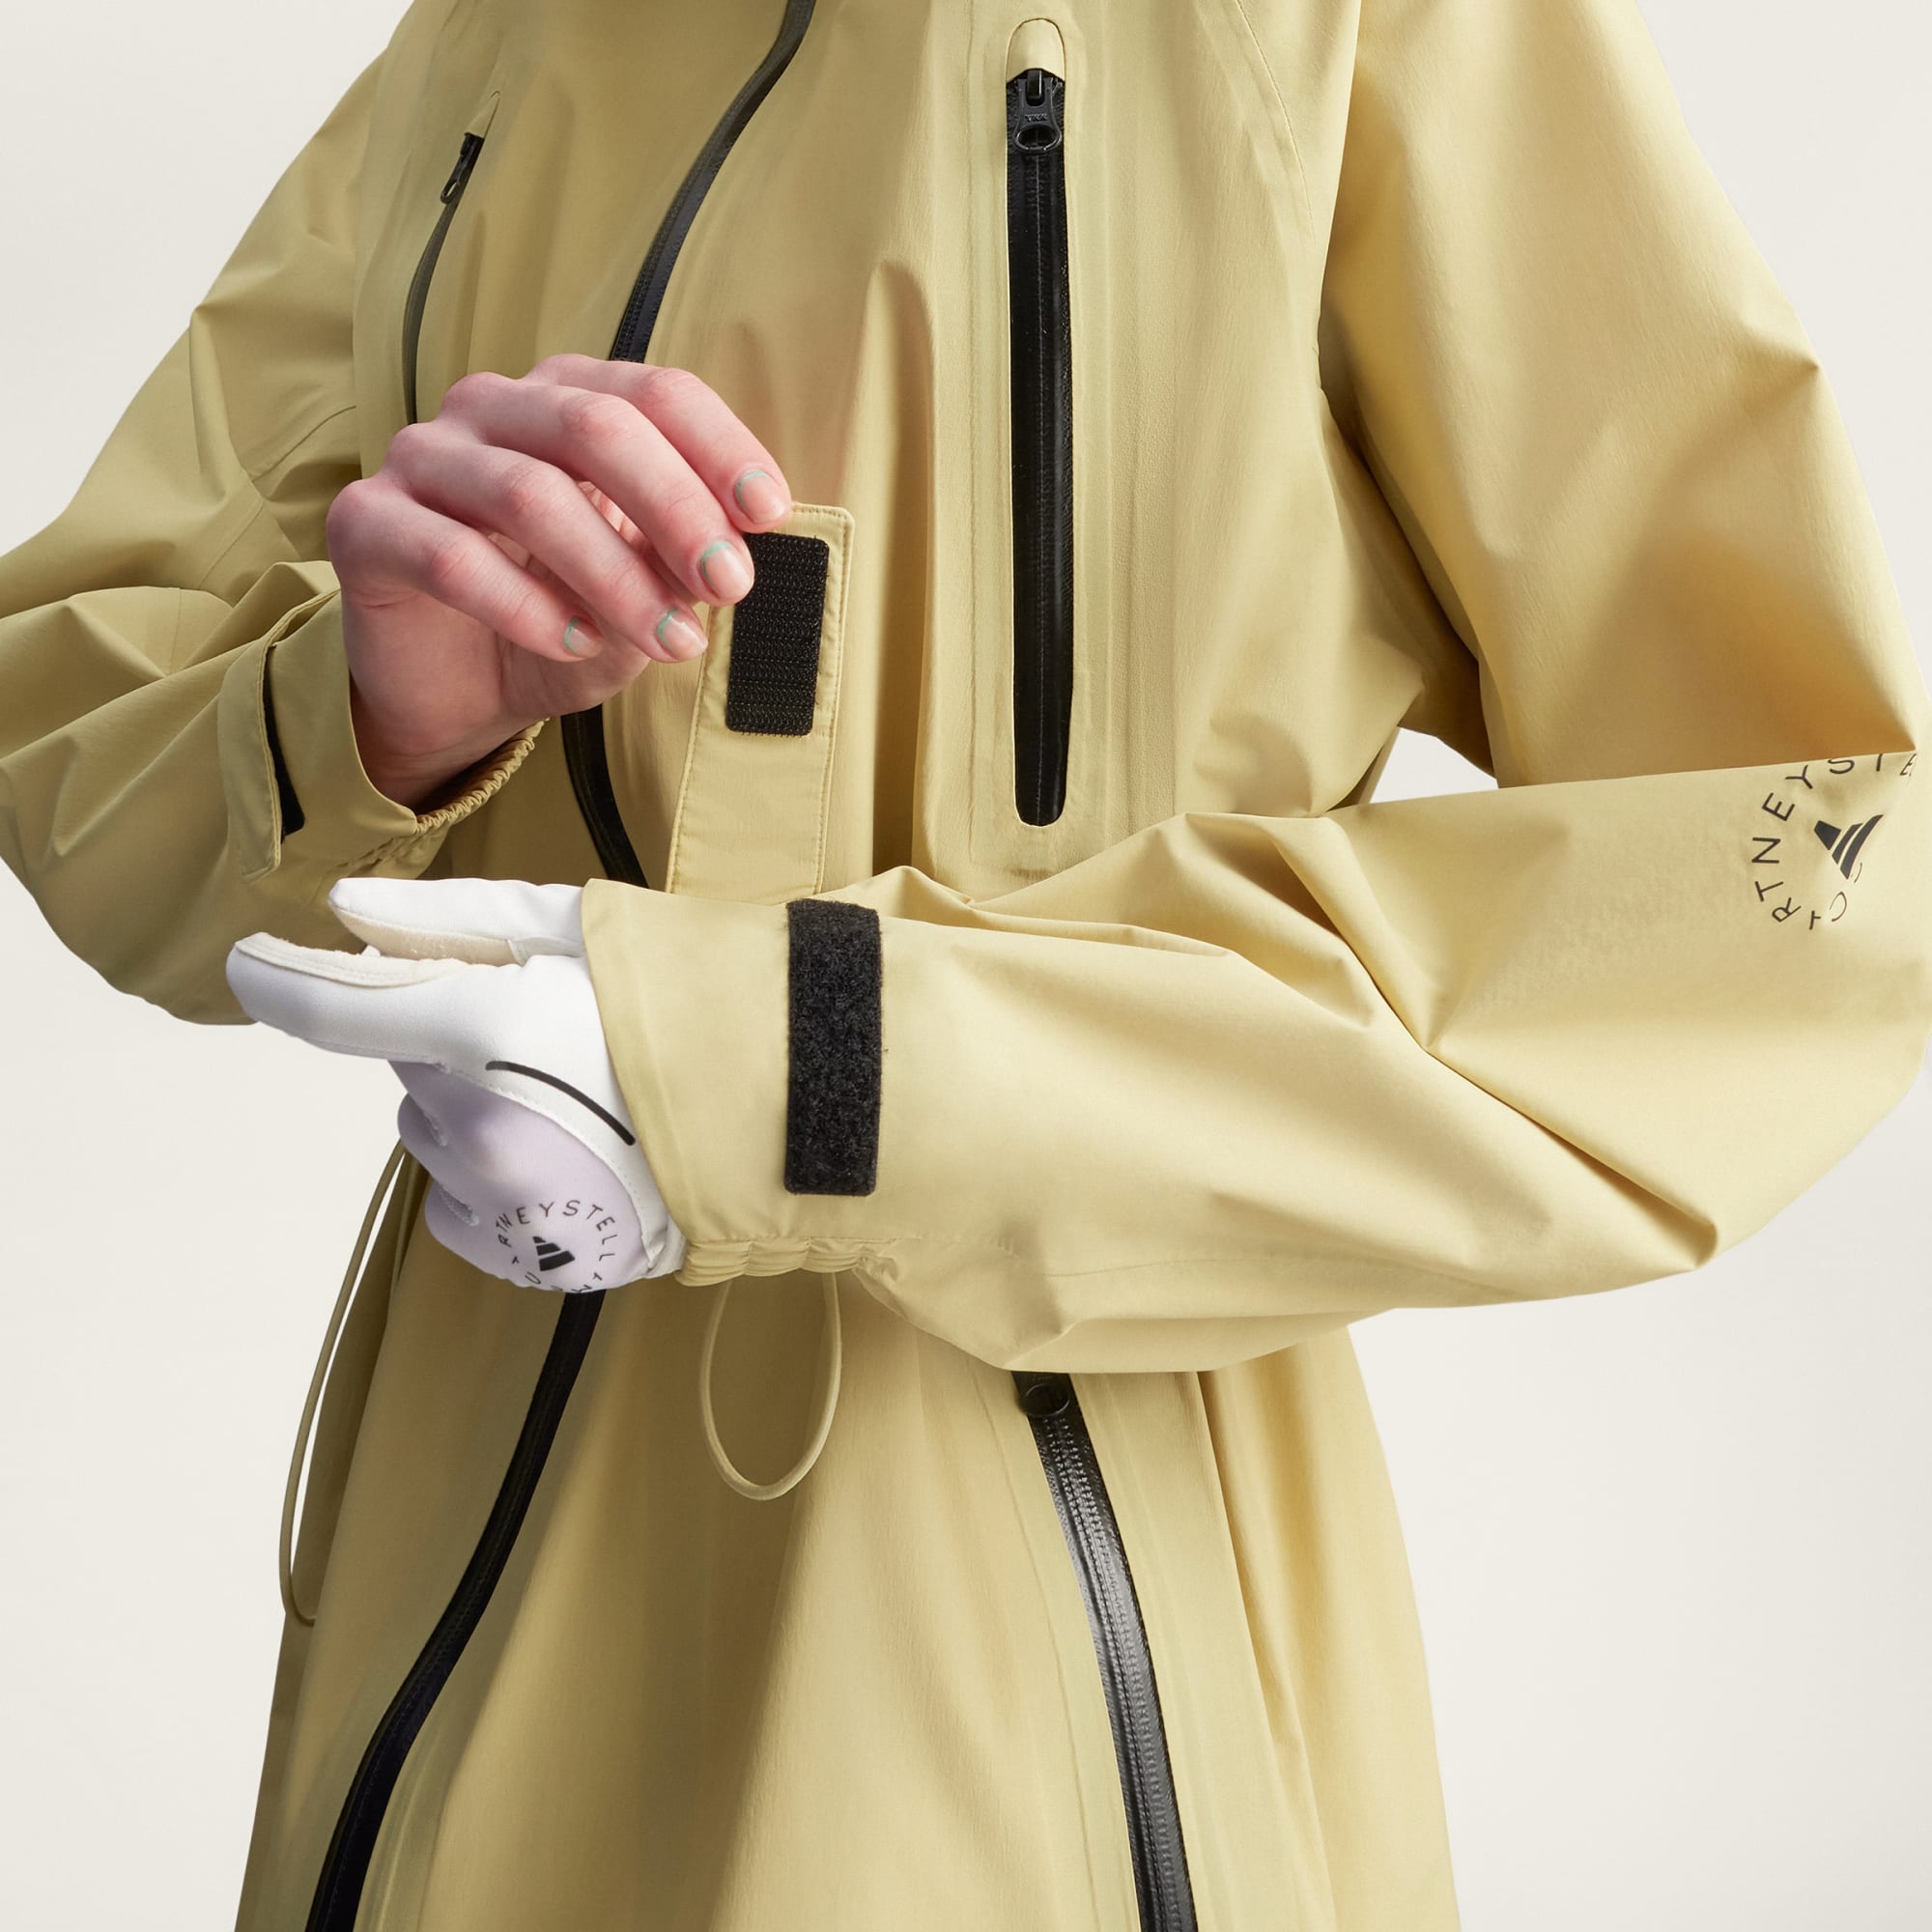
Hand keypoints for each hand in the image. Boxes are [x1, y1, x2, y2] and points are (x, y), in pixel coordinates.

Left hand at [224, 876, 685, 1292]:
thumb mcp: (578, 928)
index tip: (247, 965)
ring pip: (428, 1135)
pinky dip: (486, 1178)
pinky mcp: (534, 1257)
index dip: (278, 981)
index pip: (335, 1008)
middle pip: (405, 1067)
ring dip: (470, 1108)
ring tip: (569, 1093)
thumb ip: (449, 921)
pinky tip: (563, 1151)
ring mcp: (510, 1203)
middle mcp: (484, 1125)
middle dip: (449, 1040)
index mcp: (490, 1028)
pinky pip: (454, 1208)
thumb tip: (348, 911)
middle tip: (546, 1030)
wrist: (801, 1111)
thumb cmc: (696, 1001)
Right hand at [326, 353, 794, 805]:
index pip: (654, 392)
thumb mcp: (642, 592)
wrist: (456, 692)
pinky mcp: (367, 524)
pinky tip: (575, 645)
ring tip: (668, 642)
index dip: (719, 448)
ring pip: (529, 494)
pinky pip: (451, 557)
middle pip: (594, 426)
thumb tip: (741, 550)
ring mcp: (422, 458)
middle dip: (675, 509)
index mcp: (569, 399)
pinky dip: (526, 608)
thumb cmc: (560, 620)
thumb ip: (683, 562)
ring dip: (614, 576)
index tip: (770, 516)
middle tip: (728, 587)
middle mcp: (492, 408)